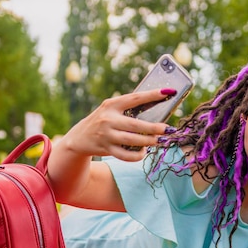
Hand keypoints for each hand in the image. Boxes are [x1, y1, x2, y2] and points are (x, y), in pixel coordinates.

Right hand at [61, 88, 175, 161]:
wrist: (79, 137)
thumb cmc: (102, 121)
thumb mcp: (111, 110)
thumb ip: (128, 109)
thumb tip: (156, 108)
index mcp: (112, 104)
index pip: (135, 98)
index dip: (152, 95)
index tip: (168, 92)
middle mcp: (108, 119)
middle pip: (136, 125)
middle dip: (154, 128)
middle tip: (167, 129)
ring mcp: (106, 135)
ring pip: (132, 140)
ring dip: (148, 142)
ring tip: (159, 141)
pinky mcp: (106, 149)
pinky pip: (125, 155)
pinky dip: (137, 155)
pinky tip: (143, 152)